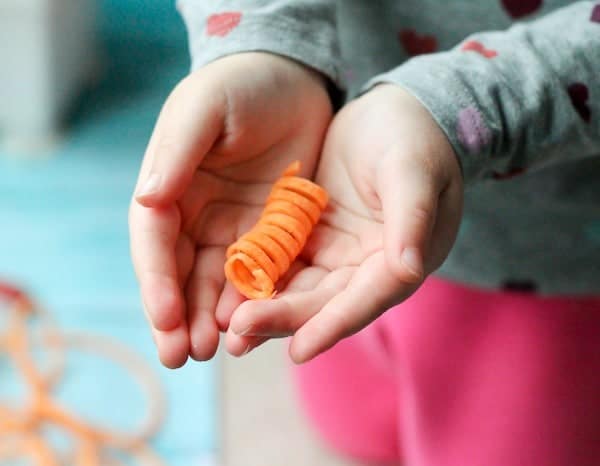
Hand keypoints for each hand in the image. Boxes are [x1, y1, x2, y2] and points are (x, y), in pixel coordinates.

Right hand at [129, 53, 332, 367]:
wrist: (293, 79)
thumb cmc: (240, 86)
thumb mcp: (203, 109)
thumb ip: (177, 151)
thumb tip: (147, 200)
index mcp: (171, 188)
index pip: (156, 242)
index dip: (157, 281)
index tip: (166, 317)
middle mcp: (197, 216)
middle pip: (182, 274)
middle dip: (179, 316)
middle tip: (181, 355)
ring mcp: (235, 228)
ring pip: (219, 284)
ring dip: (213, 319)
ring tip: (212, 351)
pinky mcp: (272, 234)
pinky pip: (261, 274)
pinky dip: (254, 301)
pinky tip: (253, 325)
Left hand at [226, 84, 462, 362]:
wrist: (394, 114)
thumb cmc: (413, 139)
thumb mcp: (413, 172)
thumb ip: (411, 218)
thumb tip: (409, 270)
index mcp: (398, 260)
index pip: (365, 301)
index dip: (332, 325)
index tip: (299, 349)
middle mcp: (367, 268)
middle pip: (324, 303)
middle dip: (284, 320)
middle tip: (239, 335)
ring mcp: (337, 254)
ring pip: (299, 290)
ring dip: (266, 308)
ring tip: (228, 328)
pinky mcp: (313, 237)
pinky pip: (283, 263)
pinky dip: (259, 278)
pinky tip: (227, 289)